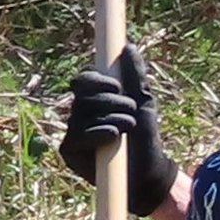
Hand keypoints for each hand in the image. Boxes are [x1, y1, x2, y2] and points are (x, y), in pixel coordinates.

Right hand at [56, 42, 171, 214]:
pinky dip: (98, 134)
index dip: (96, 80)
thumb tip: (127, 46)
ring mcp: (73, 133)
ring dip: (111, 118)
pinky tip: (114, 137)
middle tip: (131, 111)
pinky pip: (77, 136)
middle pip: (82, 96)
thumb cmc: (147, 138)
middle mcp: (79, 114)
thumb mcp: (144, 102)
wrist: (149, 173)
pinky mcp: (70, 152)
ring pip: (82, 115)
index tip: (117, 86)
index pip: (82, 80)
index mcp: (94, 99)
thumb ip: (135, 75)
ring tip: (129, 127)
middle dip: (110, 101)